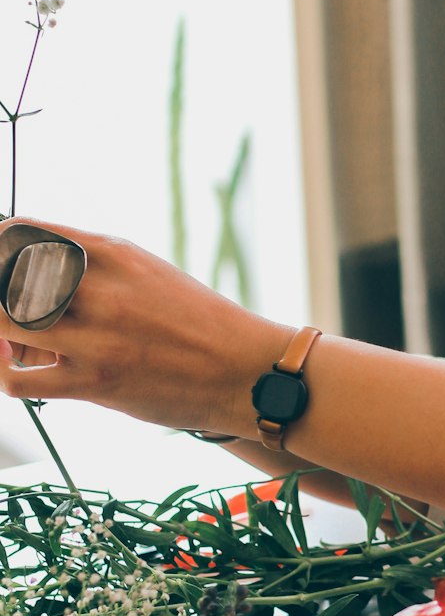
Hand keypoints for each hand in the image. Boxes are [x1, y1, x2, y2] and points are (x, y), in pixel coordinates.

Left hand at [0, 219, 291, 435]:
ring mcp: (98, 337)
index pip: (20, 232)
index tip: (0, 263)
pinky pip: (19, 380)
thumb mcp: (148, 274)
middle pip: (3, 272)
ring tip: (11, 336)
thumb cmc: (198, 323)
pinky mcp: (97, 383)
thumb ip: (93, 269)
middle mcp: (101, 289)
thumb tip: (27, 273)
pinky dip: (4, 372)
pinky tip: (17, 366)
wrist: (249, 371)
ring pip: (2, 322)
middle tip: (3, 305)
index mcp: (113, 252)